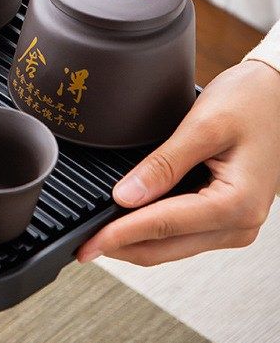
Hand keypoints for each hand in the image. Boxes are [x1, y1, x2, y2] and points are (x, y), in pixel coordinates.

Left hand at [76, 60, 279, 265]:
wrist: (278, 94)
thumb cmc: (250, 103)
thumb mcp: (202, 127)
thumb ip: (163, 164)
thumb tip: (126, 195)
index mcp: (237, 204)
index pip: (164, 227)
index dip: (120, 235)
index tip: (88, 242)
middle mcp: (240, 224)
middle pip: (167, 247)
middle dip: (121, 247)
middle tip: (82, 247)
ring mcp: (235, 224)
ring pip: (174, 247)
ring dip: (135, 243)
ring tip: (97, 238)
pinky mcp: (227, 217)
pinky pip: (183, 234)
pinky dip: (153, 232)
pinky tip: (128, 224)